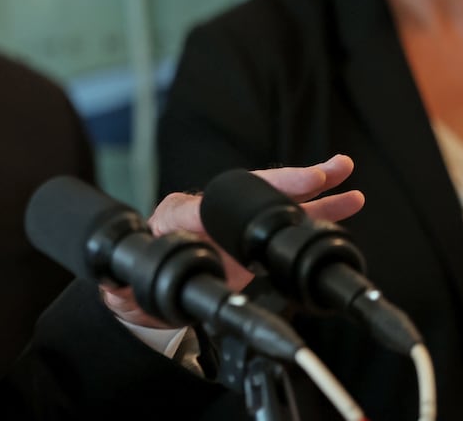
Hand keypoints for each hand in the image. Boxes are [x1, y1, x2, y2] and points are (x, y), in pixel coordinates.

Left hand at [103, 155, 364, 326]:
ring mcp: (232, 218)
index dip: (222, 208)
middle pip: (248, 189)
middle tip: (321, 174)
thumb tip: (114, 287)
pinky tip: (348, 200)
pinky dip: (318, 209)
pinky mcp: (252, 233)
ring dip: (313, 187)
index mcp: (174, 219)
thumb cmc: (140, 283)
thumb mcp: (128, 290)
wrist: (150, 286)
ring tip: (346, 172)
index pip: (197, 209)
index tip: (250, 207)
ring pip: (275, 197)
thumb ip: (121, 291)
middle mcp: (207, 210)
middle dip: (285, 181)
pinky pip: (288, 216)